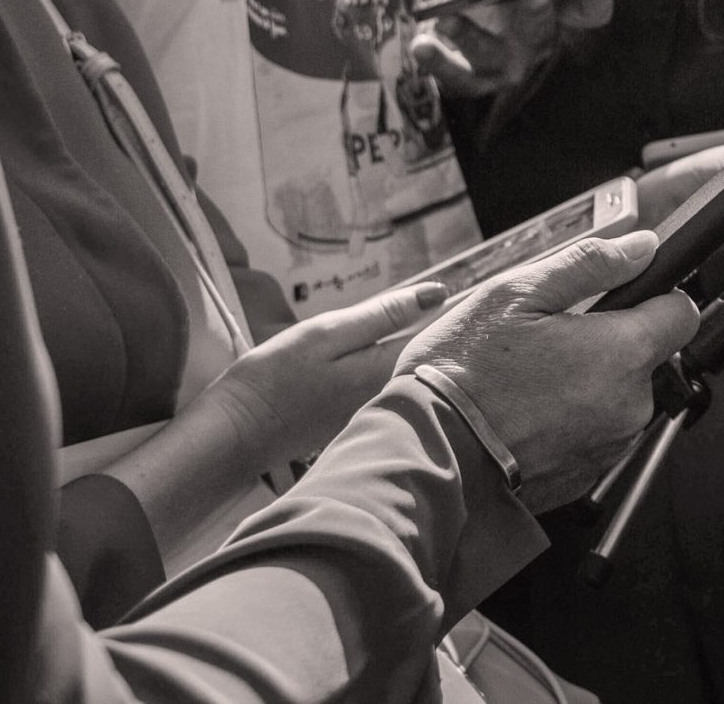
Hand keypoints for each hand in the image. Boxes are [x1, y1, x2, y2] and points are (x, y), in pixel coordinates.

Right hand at [207, 282, 451, 468]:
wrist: (235, 433)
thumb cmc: (275, 378)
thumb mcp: (328, 333)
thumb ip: (384, 314)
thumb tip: (437, 293)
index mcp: (391, 371)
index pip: (443, 335)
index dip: (464, 311)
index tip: (487, 290)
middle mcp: (394, 396)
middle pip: (434, 356)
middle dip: (451, 330)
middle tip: (472, 298)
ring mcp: (377, 412)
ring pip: (414, 371)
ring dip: (426, 348)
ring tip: (441, 318)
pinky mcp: (359, 419)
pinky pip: (392, 386)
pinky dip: (398, 367)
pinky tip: (394, 351)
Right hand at [398, 230, 698, 511]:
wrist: (426, 456)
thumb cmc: (463, 374)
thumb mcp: (516, 294)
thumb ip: (590, 264)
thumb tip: (642, 246)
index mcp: (624, 353)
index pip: (682, 314)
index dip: (654, 298)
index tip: (619, 298)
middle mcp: (630, 404)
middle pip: (646, 357)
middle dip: (608, 344)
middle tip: (548, 341)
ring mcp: (609, 445)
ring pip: (617, 397)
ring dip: (586, 385)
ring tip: (527, 380)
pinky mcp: (585, 476)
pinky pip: (592, 434)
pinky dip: (567, 422)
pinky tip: (524, 414)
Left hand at [412, 0, 613, 97]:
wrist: (455, 18)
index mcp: (557, 17)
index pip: (592, 10)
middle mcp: (533, 45)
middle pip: (540, 31)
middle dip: (537, 11)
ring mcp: (499, 65)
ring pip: (490, 56)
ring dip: (471, 37)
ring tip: (449, 16)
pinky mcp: (462, 76)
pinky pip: (452, 75)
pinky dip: (437, 61)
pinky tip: (421, 43)